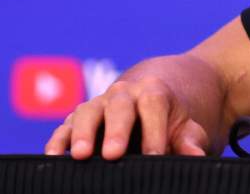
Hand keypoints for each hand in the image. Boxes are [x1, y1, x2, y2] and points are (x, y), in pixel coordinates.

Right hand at [44, 77, 210, 159]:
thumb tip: (196, 156)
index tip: (156, 156)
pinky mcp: (77, 121)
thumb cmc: (170, 120)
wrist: (152, 101)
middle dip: (116, 130)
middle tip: (113, 154)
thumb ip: (191, 141)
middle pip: (119, 106)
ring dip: (81, 133)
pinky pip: (64, 127)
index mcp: (153, 92)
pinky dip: (57, 140)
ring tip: (81, 155)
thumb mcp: (186, 128)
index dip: (154, 131)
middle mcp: (123, 94)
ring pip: (87, 112)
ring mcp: (98, 105)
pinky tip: (53, 156)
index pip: (154, 106)